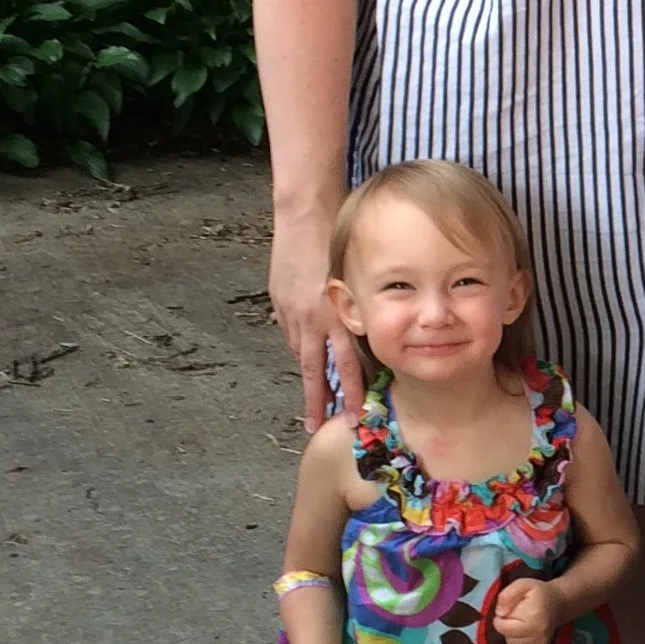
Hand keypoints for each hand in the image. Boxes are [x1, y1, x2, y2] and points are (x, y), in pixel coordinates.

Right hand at [270, 204, 353, 435]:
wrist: (307, 217)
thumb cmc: (341, 242)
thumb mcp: (355, 280)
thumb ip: (357, 310)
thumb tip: (364, 336)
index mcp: (339, 314)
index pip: (348, 364)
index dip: (351, 392)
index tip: (352, 416)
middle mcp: (315, 318)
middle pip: (319, 370)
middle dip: (319, 401)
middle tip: (317, 426)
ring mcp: (294, 312)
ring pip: (303, 354)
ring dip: (309, 379)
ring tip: (311, 405)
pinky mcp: (280, 303)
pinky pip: (292, 334)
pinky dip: (300, 348)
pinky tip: (305, 361)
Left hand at [493, 577, 563, 643]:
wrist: (558, 602)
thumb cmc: (537, 593)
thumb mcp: (522, 584)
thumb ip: (507, 595)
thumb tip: (500, 613)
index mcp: (534, 616)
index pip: (504, 628)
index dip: (499, 619)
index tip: (505, 610)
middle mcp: (539, 633)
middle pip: (508, 638)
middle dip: (506, 627)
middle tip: (514, 616)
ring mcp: (541, 643)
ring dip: (511, 635)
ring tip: (519, 623)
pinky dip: (516, 643)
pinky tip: (522, 632)